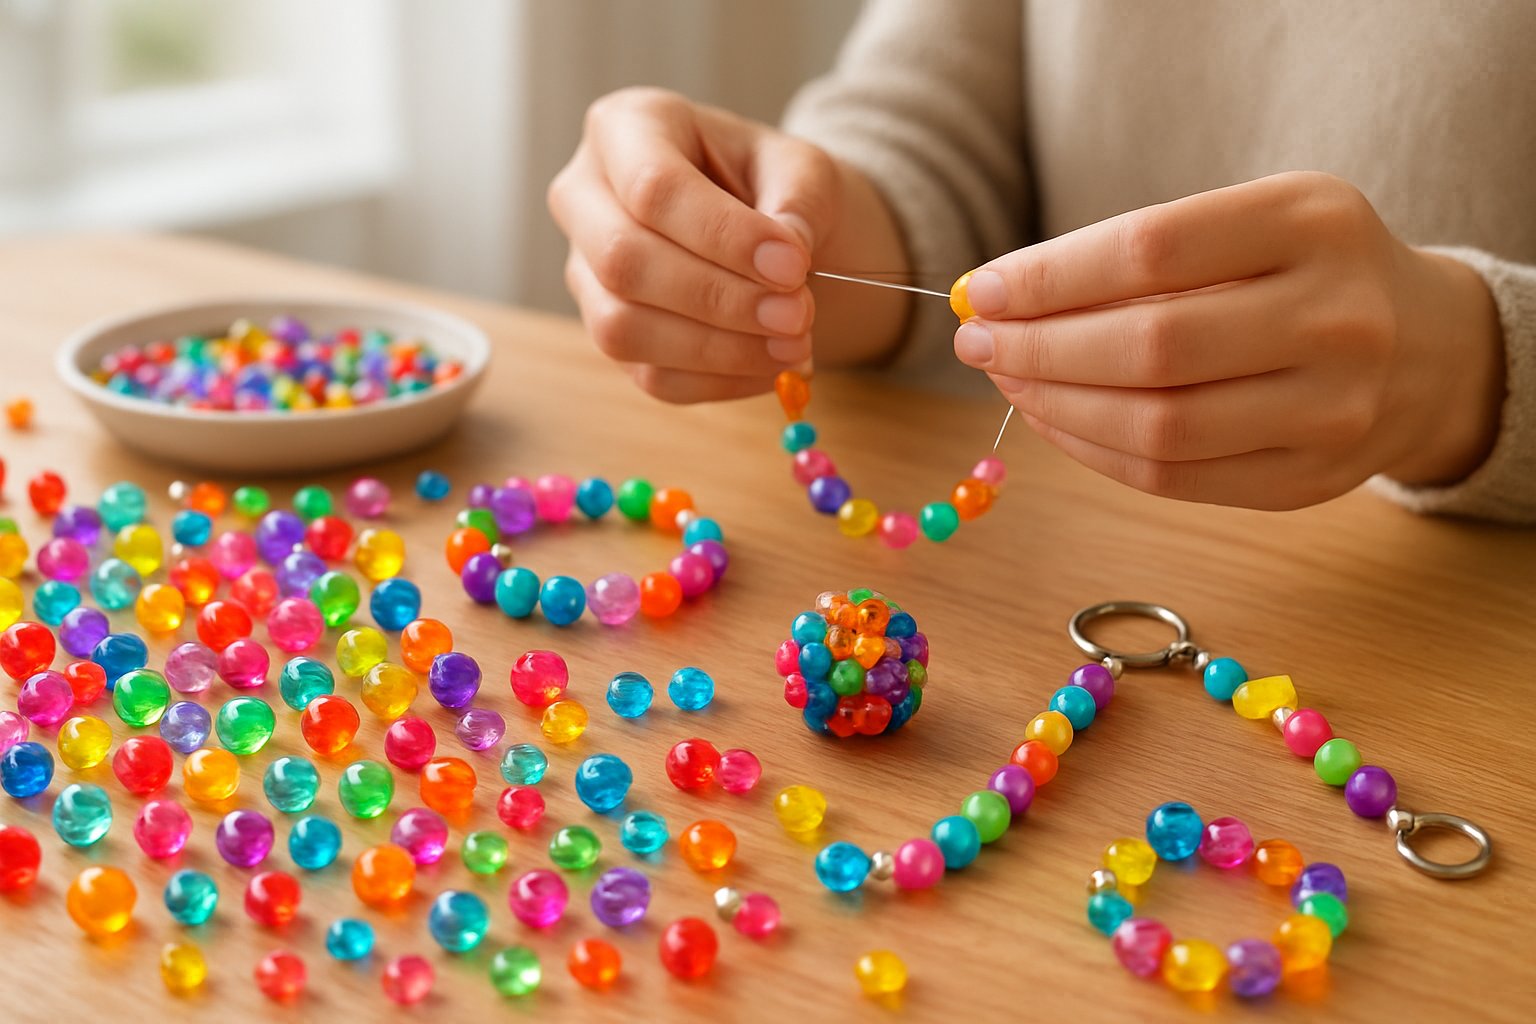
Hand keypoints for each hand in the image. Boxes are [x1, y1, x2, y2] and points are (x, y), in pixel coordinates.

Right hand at [549, 87, 907, 402]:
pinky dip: (719, 381)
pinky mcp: (610, 334)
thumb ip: (799, 204)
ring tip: (793, 346)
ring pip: (622, 328)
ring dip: (716, 349)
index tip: (794, 265)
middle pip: (623, 259)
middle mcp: (585, 197)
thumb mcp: (804, 170)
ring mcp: (587, 272)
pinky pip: (650, 375)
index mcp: (626, 127)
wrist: (773, 237)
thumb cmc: (778, 186)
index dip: (723, 235)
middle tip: (798, 315)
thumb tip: (785, 260)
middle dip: (719, 298)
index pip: (652, 186)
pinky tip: (771, 366)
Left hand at [953, 171, 1504, 509]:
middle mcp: (1336, 316)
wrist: (1425, 347)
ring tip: (1010, 378)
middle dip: (1039, 348)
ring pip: (1156, 427)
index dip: (1048, 278)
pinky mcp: (1310, 480)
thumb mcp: (1252, 223)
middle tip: (980, 342)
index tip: (982, 291)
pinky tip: (1056, 418)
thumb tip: (1002, 300)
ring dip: (1056, 406)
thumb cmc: (1304, 271)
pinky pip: (1172, 479)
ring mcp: (1332, 409)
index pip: (1150, 250)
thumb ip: (1143, 255)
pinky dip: (1094, 451)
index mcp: (1312, 222)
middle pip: (1149, 348)